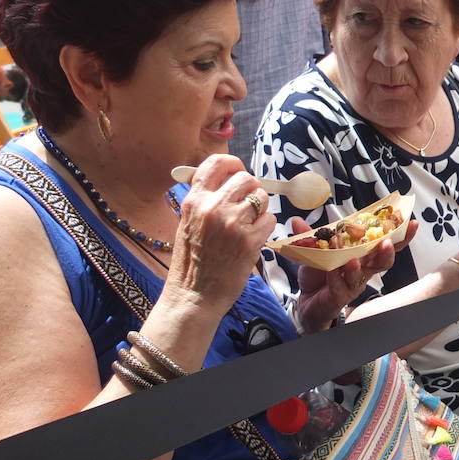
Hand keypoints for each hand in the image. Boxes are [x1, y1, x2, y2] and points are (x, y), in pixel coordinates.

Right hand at [164, 155, 276, 316]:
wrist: (192, 296)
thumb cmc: (191, 263)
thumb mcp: (187, 224)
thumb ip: (205, 201)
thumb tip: (229, 182)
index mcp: (194, 201)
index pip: (217, 163)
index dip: (233, 164)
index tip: (238, 172)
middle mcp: (212, 207)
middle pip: (246, 178)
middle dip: (252, 190)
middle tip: (248, 207)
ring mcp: (232, 223)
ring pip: (261, 198)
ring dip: (261, 210)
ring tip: (249, 226)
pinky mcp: (249, 241)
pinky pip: (270, 220)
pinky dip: (266, 228)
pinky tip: (253, 239)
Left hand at [293, 219, 417, 332]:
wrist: (306, 301)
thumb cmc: (319, 274)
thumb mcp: (314, 251)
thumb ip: (309, 236)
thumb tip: (297, 221)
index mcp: (362, 253)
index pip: (384, 242)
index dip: (400, 234)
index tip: (411, 222)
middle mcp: (363, 269)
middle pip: (383, 261)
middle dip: (388, 251)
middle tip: (386, 242)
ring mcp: (353, 283)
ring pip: (364, 275)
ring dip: (360, 266)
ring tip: (355, 259)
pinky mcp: (340, 296)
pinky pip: (341, 287)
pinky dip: (338, 278)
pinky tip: (334, 272)